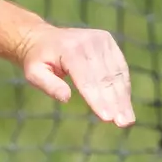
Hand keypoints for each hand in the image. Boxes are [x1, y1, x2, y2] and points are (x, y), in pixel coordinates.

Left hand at [17, 26, 135, 126]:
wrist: (42, 38)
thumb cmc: (37, 60)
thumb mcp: (33, 73)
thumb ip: (49, 85)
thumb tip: (66, 98)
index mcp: (70, 49)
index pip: (87, 79)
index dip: (97, 99)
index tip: (107, 117)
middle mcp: (89, 42)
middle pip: (105, 78)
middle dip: (115, 102)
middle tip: (123, 123)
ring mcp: (101, 39)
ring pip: (116, 74)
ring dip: (123, 98)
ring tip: (127, 119)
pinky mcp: (108, 41)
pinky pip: (120, 67)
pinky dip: (124, 87)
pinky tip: (125, 104)